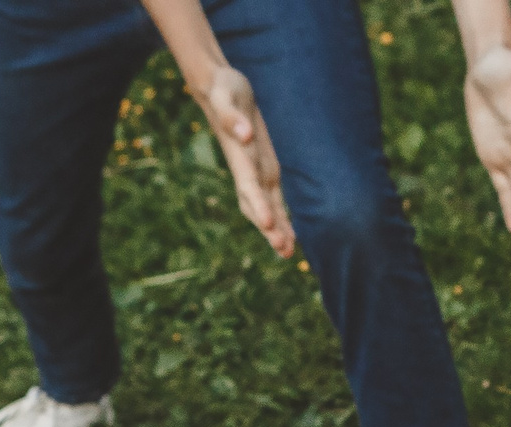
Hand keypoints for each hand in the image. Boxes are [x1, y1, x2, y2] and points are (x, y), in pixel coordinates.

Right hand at [195, 66, 292, 257]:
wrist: (221, 88)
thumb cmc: (223, 89)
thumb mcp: (225, 95)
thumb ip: (232, 115)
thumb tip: (243, 134)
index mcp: (239, 156)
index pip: (249, 186)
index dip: (258, 205)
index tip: (267, 225)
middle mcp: (246, 169)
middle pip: (257, 204)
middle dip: (269, 227)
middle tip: (283, 250)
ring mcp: (254, 171)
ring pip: (265, 206)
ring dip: (276, 229)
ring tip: (288, 253)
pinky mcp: (263, 169)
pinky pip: (272, 199)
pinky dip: (280, 218)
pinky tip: (290, 237)